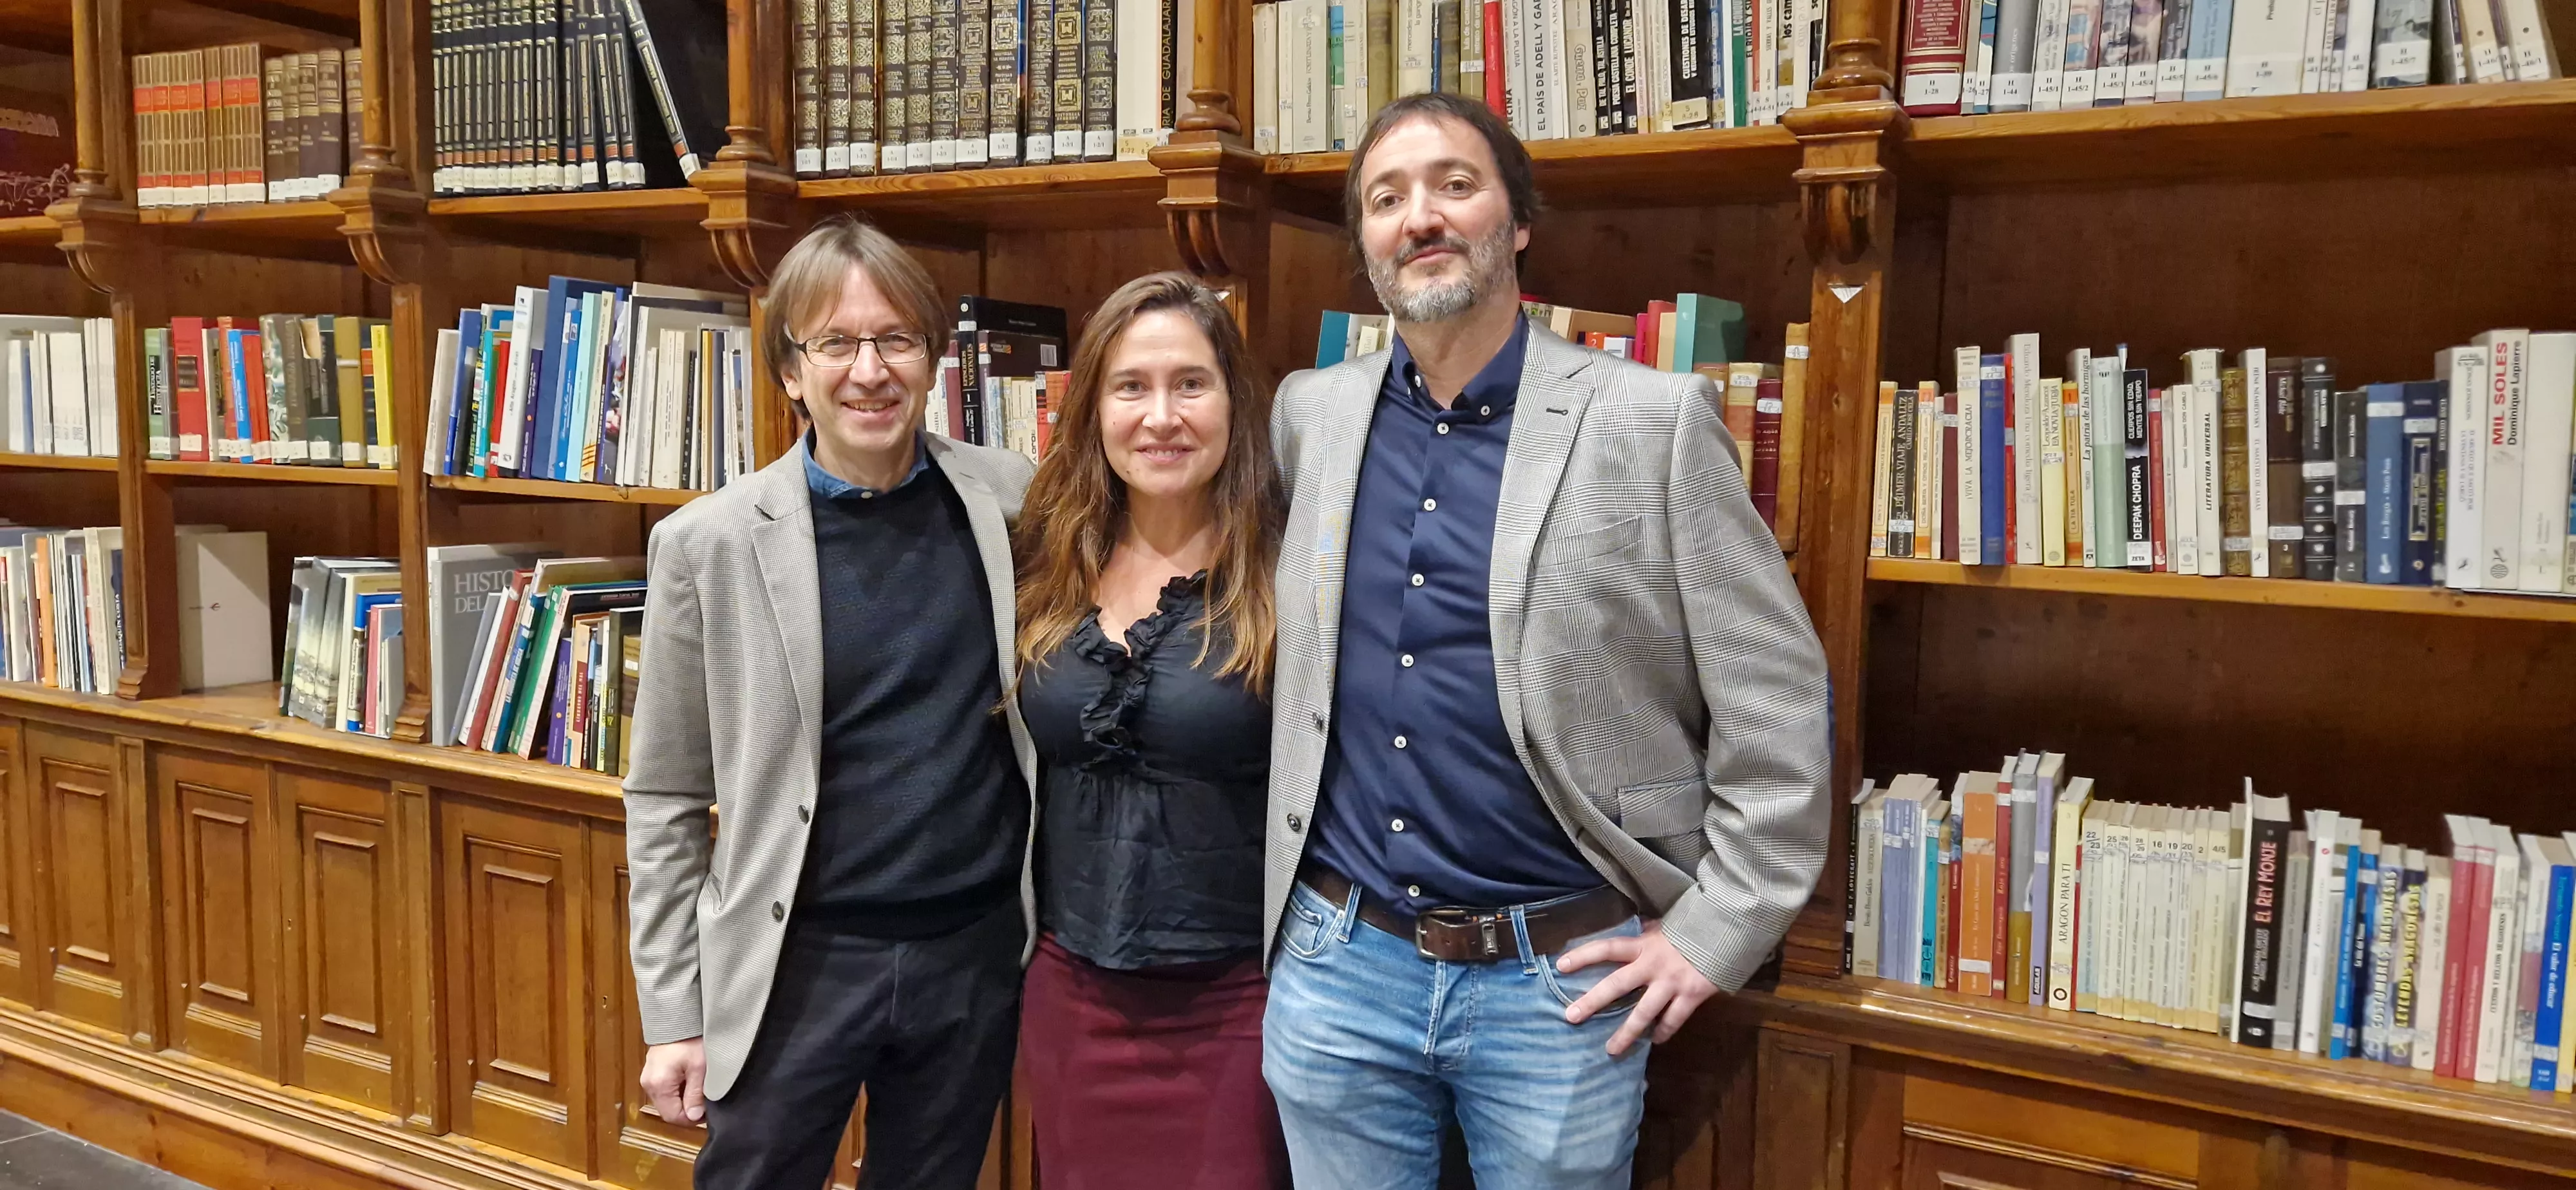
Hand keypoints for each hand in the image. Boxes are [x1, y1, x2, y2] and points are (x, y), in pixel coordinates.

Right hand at [641, 1038, 707, 1126]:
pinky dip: (677, 1091)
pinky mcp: (651, 1074)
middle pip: (668, 1111)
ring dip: (682, 1100)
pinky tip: (689, 1081)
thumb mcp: (699, 1068)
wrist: (678, 1018)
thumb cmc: (690, 1039)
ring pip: (666, 1102)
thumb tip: (693, 1117)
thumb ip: (695, 1095)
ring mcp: (647, 1079)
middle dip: (687, 1110)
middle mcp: (648, 1084)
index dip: (691, 1119)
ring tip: (698, 1088)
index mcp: (659, 1085)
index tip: (706, 1112)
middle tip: (705, 1100)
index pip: (673, 1117)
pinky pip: (664, 1091)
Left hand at [1556, 919, 1720, 1056]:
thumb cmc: (1693, 926)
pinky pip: (1673, 1020)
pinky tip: (1654, 1041)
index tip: (1560, 966)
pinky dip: (1663, 1032)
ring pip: (1643, 1013)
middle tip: (1570, 1017)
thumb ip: (1649, 933)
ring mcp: (1671, 983)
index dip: (1583, 956)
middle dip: (1592, 1002)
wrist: (1729, 930)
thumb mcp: (1665, 925)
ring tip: (1611, 1050)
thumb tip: (1637, 928)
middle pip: (1616, 985)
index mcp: (1643, 945)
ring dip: (1626, 1033)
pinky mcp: (1691, 996)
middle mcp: (1652, 965)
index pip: (1606, 948)